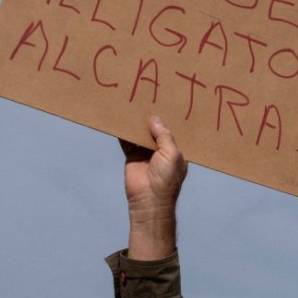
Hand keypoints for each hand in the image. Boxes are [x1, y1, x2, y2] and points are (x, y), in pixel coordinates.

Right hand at [121, 116, 186, 259]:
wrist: (148, 201)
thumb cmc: (166, 180)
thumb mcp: (172, 154)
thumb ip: (164, 135)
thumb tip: (154, 119)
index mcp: (177, 150)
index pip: (174, 130)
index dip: (172, 118)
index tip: (168, 102)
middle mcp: (162, 150)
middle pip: (156, 129)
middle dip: (153, 116)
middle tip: (149, 97)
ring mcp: (146, 153)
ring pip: (141, 133)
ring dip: (137, 122)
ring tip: (133, 104)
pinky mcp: (132, 156)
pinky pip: (127, 141)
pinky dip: (123, 131)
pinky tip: (120, 118)